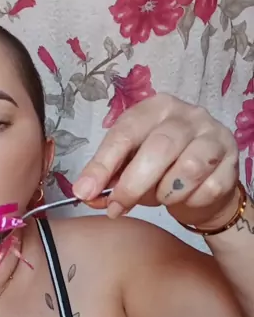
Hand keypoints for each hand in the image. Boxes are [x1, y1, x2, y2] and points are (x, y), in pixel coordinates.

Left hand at [73, 93, 239, 231]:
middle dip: (133, 185)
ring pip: (187, 169)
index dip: (103, 164)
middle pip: (159, 148)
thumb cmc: (162, 171)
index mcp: (155, 109)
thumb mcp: (130, 168)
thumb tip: (86, 194)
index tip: (85, 191)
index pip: (125, 132)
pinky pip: (207, 189)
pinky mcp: (232, 161)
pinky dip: (191, 201)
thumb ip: (109, 178)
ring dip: (166, 194)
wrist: (206, 185)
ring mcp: (213, 136)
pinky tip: (186, 198)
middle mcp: (187, 115)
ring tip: (161, 198)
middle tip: (118, 207)